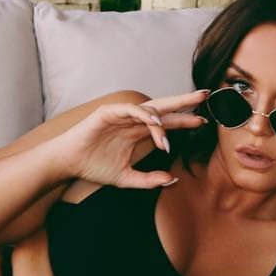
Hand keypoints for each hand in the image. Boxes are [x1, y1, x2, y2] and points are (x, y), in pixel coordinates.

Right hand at [59, 91, 208, 189]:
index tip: (203, 122)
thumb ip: (149, 180)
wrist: (69, 165)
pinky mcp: (108, 112)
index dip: (184, 121)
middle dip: (184, 101)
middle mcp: (132, 121)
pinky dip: (145, 115)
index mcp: (138, 133)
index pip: (166, 123)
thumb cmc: (93, 167)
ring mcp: (121, 115)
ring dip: (166, 118)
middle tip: (205, 95)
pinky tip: (156, 123)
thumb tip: (172, 179)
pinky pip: (131, 110)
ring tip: (178, 130)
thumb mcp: (126, 178)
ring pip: (150, 108)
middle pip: (163, 107)